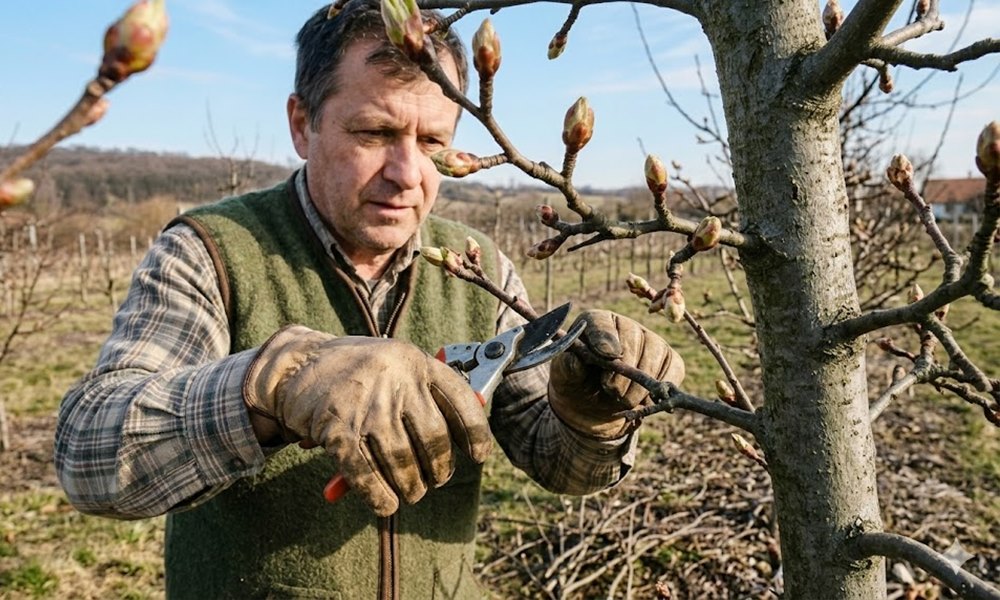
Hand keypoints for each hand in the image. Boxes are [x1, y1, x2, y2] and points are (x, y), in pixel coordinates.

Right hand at [243, 325, 491, 515]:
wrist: (293, 363)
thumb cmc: (353, 371)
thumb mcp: (393, 365)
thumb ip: (424, 393)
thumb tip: (462, 437)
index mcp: (415, 361)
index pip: (460, 400)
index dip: (476, 432)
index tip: (479, 455)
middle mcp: (395, 380)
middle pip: (434, 439)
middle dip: (440, 469)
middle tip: (436, 480)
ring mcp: (366, 405)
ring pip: (403, 463)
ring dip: (411, 487)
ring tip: (411, 492)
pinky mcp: (338, 429)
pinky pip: (367, 475)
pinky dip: (379, 497)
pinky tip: (385, 505)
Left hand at [548, 310, 683, 438]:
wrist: (594, 407)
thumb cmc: (577, 384)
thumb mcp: (565, 378)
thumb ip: (569, 367)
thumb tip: (577, 360)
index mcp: (595, 323)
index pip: (601, 324)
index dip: (605, 339)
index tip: (608, 357)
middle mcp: (625, 326)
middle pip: (632, 342)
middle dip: (622, 373)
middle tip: (609, 390)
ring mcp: (651, 341)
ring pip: (654, 358)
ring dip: (637, 387)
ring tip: (620, 398)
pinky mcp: (668, 359)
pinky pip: (674, 369)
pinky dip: (660, 389)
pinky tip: (643, 399)